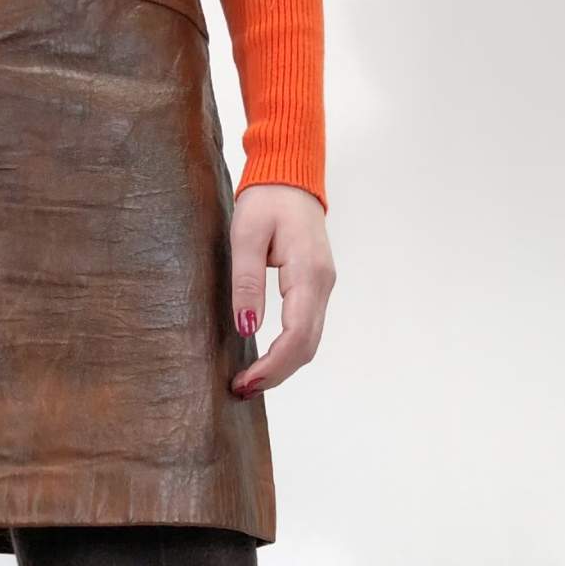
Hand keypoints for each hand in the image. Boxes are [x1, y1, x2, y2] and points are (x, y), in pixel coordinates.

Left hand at [227, 184, 335, 398]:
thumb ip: (247, 282)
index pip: (296, 335)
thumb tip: (247, 328)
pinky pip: (306, 328)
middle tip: (242, 389)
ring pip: (309, 341)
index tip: (245, 382)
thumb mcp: (246, 237)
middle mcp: (322, 284)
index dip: (272, 366)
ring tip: (250, 381)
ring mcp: (323, 286)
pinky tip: (266, 359)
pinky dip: (288, 351)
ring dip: (282, 366)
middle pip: (306, 346)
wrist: (290, 176)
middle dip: (276, 374)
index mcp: (307, 273)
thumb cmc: (267, 200)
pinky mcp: (315, 287)